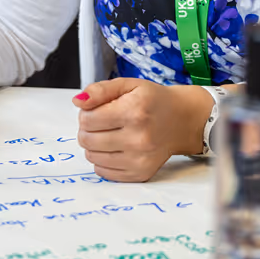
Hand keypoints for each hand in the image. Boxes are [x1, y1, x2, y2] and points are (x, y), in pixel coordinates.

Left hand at [74, 78, 211, 182]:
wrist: (181, 120)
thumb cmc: (152, 100)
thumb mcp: (128, 84)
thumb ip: (100, 90)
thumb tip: (78, 102)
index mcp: (134, 111)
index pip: (87, 120)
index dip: (86, 113)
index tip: (96, 110)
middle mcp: (138, 138)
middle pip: (87, 140)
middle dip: (87, 129)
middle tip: (101, 122)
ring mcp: (140, 159)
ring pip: (92, 157)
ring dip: (93, 145)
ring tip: (108, 134)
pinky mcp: (141, 174)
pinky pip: (104, 172)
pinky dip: (102, 160)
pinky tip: (114, 148)